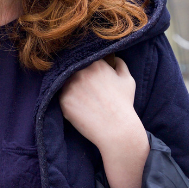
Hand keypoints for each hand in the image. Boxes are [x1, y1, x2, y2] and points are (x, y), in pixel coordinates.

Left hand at [60, 57, 150, 187]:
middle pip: (71, 69)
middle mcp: (80, 72)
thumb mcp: (127, 80)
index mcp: (95, 63)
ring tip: (82, 99)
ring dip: (69, 88)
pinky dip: (68, 102)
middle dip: (75, 75)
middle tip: (82, 87)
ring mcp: (69, 86)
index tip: (87, 74)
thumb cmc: (124, 104)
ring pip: (64, 82)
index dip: (83, 66)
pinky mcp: (63, 100)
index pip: (82, 58)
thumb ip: (120, 65)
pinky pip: (61, 97)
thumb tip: (114, 58)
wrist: (117, 129)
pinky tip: (80, 109)